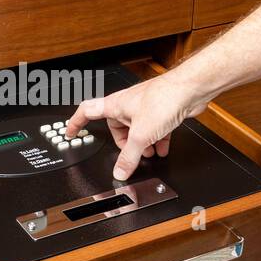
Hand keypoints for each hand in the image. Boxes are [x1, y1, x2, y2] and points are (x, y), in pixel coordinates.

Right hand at [65, 72, 209, 180]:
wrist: (190, 89)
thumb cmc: (163, 99)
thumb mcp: (142, 135)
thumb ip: (130, 157)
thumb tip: (120, 171)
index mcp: (115, 105)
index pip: (87, 112)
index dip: (76, 122)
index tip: (71, 132)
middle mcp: (127, 105)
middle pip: (116, 127)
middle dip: (123, 144)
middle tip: (129, 155)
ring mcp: (144, 108)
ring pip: (137, 130)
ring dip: (143, 144)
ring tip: (149, 154)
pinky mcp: (160, 111)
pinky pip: (153, 129)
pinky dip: (157, 140)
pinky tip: (162, 149)